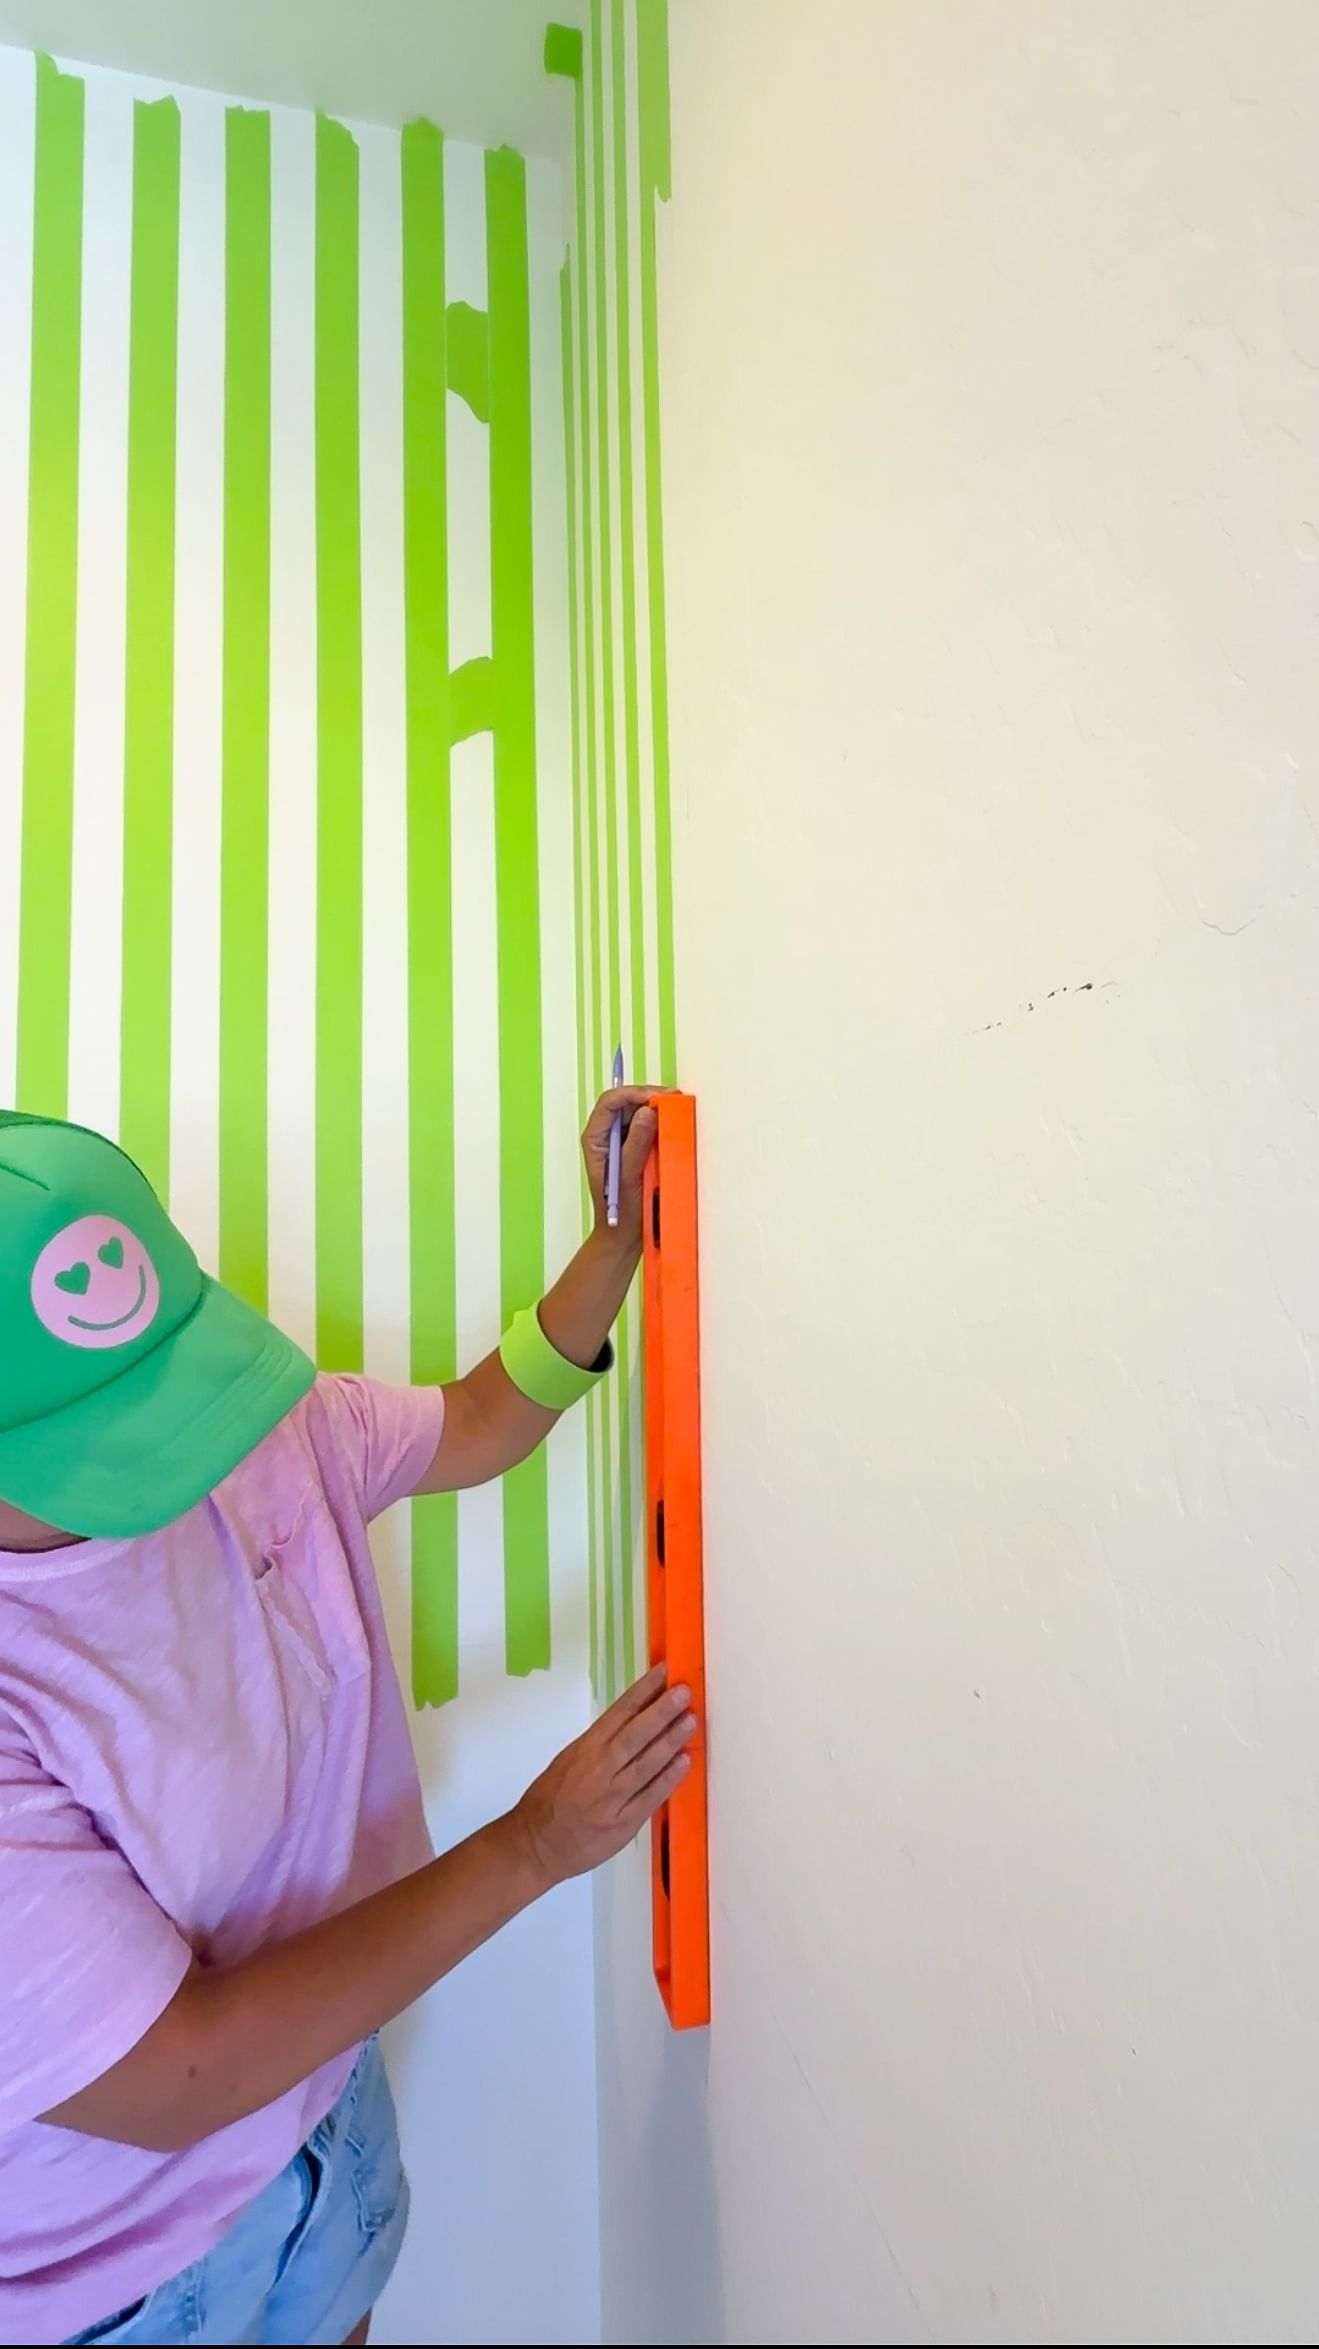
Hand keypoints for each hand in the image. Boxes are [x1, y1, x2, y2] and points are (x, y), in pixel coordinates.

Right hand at [510, 1666, 696, 1886]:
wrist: (535, 1846)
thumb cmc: (548, 1801)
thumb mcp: (568, 1761)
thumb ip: (600, 1745)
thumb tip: (637, 1721)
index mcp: (584, 1750)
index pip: (618, 1714)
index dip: (642, 1692)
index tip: (663, 1673)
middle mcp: (599, 1770)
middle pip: (635, 1735)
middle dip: (662, 1711)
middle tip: (684, 1692)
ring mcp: (613, 1798)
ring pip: (647, 1764)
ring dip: (671, 1740)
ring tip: (691, 1720)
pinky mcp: (624, 1824)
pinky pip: (651, 1797)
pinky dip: (669, 1778)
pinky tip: (685, 1761)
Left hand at [581, 1087, 659, 1251]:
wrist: (625, 1236)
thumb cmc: (622, 1212)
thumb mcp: (630, 1177)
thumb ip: (636, 1144)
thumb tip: (648, 1112)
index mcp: (595, 1139)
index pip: (610, 1103)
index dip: (634, 1094)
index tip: (659, 1098)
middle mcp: (605, 1136)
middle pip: (624, 1103)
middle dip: (647, 1097)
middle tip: (674, 1100)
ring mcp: (619, 1142)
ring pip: (635, 1113)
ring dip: (655, 1108)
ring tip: (677, 1108)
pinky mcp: (634, 1149)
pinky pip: (645, 1127)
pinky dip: (659, 1122)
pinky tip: (674, 1123)